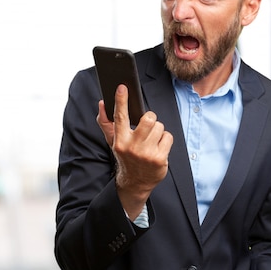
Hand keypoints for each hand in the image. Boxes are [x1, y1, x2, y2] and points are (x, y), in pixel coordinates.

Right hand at [97, 84, 172, 218]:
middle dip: (150, 118)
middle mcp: (132, 147)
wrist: (136, 182)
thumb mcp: (114, 142)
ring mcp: (146, 154)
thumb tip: (102, 103)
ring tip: (152, 141)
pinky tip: (159, 148)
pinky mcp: (159, 159)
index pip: (119, 117)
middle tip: (147, 126)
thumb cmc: (126, 157)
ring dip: (158, 131)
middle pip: (148, 119)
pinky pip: (168, 137)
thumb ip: (106, 122)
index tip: (122, 87)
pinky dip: (165, 140)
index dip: (120, 100)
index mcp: (119, 140)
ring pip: (159, 127)